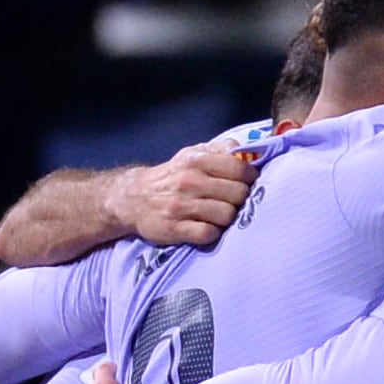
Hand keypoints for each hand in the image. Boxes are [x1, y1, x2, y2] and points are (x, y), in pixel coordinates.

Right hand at [107, 143, 252, 247]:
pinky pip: (209, 234)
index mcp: (197, 160)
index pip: (240, 168)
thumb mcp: (192, 155)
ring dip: (228, 218)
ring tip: (219, 216)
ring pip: (227, 215)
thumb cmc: (172, 176)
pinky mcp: (175, 228)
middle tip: (232, 202)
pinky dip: (212, 233)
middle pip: (238, 194)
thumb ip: (220, 150)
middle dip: (240, 200)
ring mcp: (181, 205)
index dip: (250, 178)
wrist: (133, 198)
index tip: (248, 183)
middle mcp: (189, 181)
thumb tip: (248, 151)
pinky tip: (207, 228)